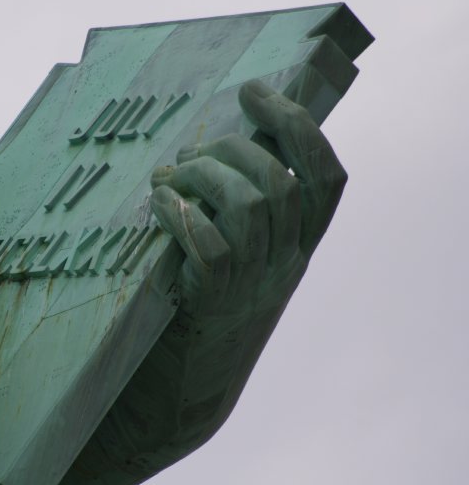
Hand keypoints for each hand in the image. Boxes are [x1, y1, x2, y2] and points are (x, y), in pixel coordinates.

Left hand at [47, 81, 348, 484]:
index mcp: (298, 247)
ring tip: (166, 177)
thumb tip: (210, 151)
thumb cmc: (202, 311)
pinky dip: (182, 215)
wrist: (183, 391)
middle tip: (188, 153)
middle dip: (230, 148)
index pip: (326, 177)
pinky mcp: (210, 304)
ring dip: (201, 177)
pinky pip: (210, 247)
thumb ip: (238, 214)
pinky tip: (157, 204)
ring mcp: (250, 286)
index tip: (256, 92)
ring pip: (249, 207)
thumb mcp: (237, 261)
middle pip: (280, 182)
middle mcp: (285, 265)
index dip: (298, 126)